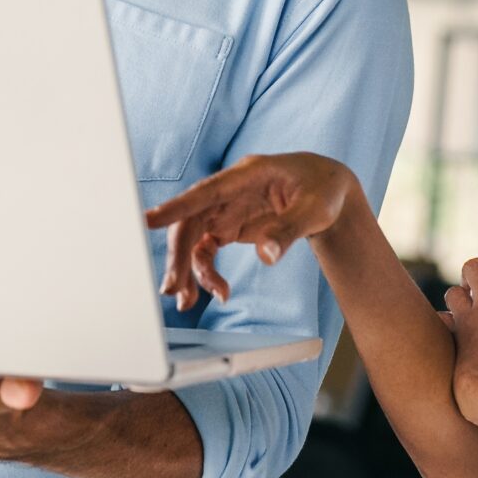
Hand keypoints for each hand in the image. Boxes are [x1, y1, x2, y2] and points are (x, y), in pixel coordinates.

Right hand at [143, 152, 358, 309]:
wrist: (328, 194)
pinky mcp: (228, 227)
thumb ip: (289, 231)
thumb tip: (266, 256)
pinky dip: (205, 273)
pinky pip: (206, 251)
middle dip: (177, 256)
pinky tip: (216, 292)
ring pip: (193, 240)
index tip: (148, 220)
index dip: (176, 207)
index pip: (205, 192)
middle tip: (172, 289)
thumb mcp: (315, 209)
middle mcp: (228, 192)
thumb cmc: (323, 191)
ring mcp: (225, 210)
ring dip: (186, 270)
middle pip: (191, 221)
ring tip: (186, 301)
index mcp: (246, 175)